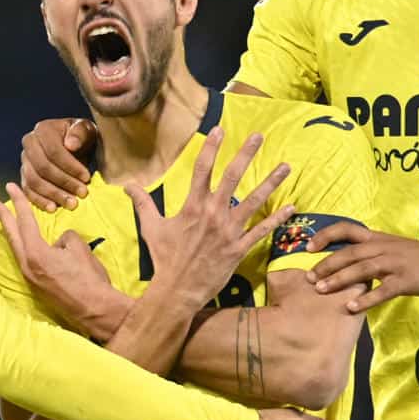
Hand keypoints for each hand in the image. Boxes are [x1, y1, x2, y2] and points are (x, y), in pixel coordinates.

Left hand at [0, 184, 131, 341]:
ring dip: (11, 231)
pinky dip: (22, 245)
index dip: (18, 202)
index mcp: (35, 253)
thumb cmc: (89, 278)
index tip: (10, 188)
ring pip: (16, 248)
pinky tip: (25, 243)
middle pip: (11, 234)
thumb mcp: (78, 248)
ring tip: (7, 220)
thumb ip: (65, 238)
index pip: (24, 221)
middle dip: (3, 216)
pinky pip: (25, 259)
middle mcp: (27, 265)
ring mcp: (30, 277)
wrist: (94, 310)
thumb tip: (59, 243)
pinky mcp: (36, 285)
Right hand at [20, 117, 97, 210]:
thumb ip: (80, 133)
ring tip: (72, 203)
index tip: (86, 177)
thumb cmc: (81, 138)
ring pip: (34, 181)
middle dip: (64, 182)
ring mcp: (24, 161)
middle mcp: (29, 144)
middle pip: (43, 167)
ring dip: (54, 194)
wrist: (75, 147)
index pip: (53, 151)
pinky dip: (40, 201)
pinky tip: (54, 208)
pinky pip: (28, 191)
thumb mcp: (86, 130)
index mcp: (43, 130)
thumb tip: (70, 145)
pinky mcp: (24, 177)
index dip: (70, 166)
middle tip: (82, 193)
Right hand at [127, 127, 292, 309]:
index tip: (219, 130)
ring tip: (286, 166)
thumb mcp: (151, 228)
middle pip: (233, 177)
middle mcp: (213, 214)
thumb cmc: (164, 258)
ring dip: (271, 182)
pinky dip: (277, 219)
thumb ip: (142, 203)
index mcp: (193, 206)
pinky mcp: (239, 248)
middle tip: (258, 136)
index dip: (211, 147)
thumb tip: (127, 185)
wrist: (178, 290)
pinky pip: (261, 231)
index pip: (203, 169)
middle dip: (246, 154)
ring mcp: (229, 231)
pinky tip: (291, 207)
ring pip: (254, 201)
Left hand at [305, 223, 418, 310]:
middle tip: (308, 278)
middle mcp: (383, 248)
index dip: (326, 235)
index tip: (308, 247)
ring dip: (339, 279)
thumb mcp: (390, 246)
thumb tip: (340, 263)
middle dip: (326, 264)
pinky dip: (366, 299)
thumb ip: (368, 252)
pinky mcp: (406, 280)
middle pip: (350, 253)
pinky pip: (383, 290)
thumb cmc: (415, 256)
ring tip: (321, 290)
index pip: (347, 229)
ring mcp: (395, 264)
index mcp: (377, 238)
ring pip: (362, 269)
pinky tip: (352, 307)